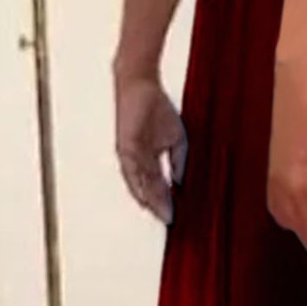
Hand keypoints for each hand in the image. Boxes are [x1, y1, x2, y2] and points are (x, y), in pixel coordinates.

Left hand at [115, 70, 186, 221]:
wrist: (141, 85)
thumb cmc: (156, 108)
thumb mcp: (177, 139)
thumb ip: (178, 160)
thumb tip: (181, 182)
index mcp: (148, 159)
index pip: (159, 184)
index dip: (167, 199)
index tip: (176, 214)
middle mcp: (137, 161)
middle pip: (149, 188)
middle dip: (159, 204)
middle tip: (170, 219)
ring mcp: (130, 155)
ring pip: (140, 183)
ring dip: (150, 199)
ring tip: (160, 213)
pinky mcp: (125, 146)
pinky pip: (131, 170)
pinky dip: (138, 184)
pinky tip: (145, 195)